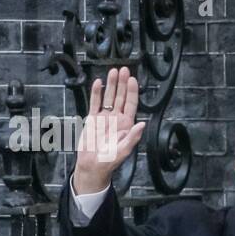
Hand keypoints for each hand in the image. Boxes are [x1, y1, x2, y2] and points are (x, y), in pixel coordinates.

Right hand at [73, 66, 145, 194]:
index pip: (131, 104)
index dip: (132, 91)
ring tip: (112, 71)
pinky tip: (98, 82)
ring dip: (111, 84)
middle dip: (122, 83)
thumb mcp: (123, 151)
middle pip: (121, 97)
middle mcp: (117, 119)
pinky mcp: (93, 119)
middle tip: (123, 69)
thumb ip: (133, 137)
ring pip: (109, 97)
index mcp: (126, 125)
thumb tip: (142, 124)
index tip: (132, 79)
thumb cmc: (109, 161)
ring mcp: (105, 118)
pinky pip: (95, 103)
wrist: (92, 166)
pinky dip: (96, 93)